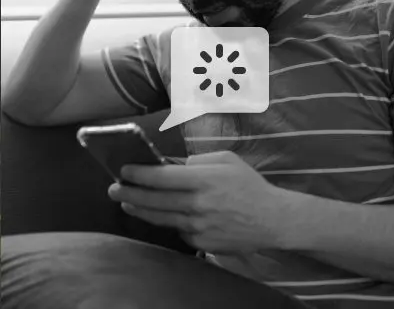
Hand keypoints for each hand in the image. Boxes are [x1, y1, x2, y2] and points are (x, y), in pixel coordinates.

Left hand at [108, 151, 293, 253]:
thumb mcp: (228, 160)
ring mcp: (198, 226)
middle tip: (113, 189)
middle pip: (153, 200)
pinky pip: (179, 231)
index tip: (123, 171)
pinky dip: (171, 223)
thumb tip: (173, 166)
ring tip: (127, 203)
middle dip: (129, 193)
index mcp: (204, 179)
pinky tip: (166, 216)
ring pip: (160, 218)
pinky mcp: (201, 242)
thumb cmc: (250, 186)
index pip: (161, 177)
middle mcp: (197, 204)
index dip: (138, 174)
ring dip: (140, 209)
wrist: (271, 219)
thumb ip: (199, 161)